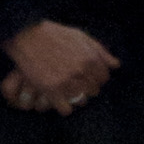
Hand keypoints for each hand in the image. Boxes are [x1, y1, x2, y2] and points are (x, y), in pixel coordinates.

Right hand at [2, 21, 118, 116]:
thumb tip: (116, 65)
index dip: (96, 77)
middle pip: (94, 90)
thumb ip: (100, 52)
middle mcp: (81, 71)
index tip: (87, 77)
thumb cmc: (55, 34)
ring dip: (76, 97)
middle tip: (75, 83)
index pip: (104, 78)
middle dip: (87, 87)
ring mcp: (67, 81)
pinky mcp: (51, 90)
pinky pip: (66, 109)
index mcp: (90, 58)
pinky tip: (59, 99)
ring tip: (67, 91)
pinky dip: (63, 106)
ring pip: (81, 100)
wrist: (28, 36)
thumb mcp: (81, 37)